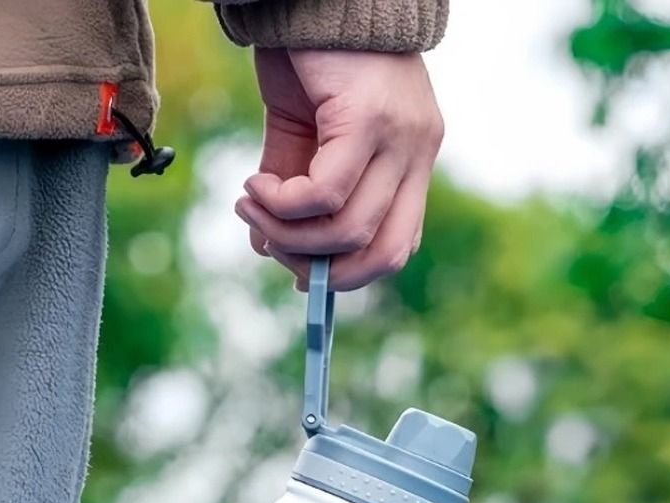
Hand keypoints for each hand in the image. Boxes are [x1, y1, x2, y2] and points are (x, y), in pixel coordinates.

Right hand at [235, 48, 443, 290]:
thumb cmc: (310, 61)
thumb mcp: (304, 139)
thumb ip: (294, 194)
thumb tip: (267, 248)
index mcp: (411, 161)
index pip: (399, 245)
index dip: (351, 273)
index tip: (303, 274)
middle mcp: (417, 153)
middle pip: (383, 253)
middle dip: (320, 268)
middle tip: (270, 242)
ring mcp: (401, 137)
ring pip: (349, 228)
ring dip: (287, 232)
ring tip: (251, 204)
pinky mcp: (369, 120)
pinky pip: (323, 194)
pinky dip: (281, 203)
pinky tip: (256, 184)